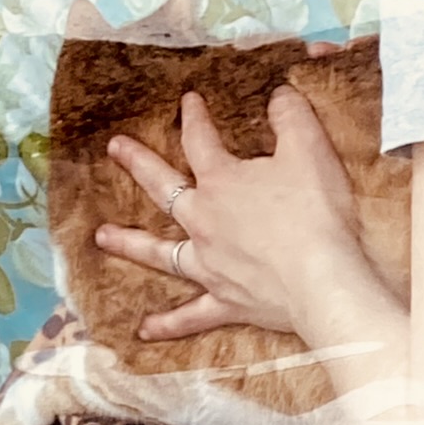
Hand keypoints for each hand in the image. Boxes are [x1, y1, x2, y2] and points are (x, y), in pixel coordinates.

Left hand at [95, 85, 360, 340]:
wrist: (322, 280)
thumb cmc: (315, 214)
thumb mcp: (310, 151)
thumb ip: (291, 117)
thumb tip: (278, 94)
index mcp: (222, 182)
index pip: (201, 141)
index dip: (194, 118)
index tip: (188, 101)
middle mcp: (204, 222)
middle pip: (163, 188)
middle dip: (138, 163)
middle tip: (114, 148)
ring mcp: (210, 264)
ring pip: (160, 252)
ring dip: (129, 243)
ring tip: (101, 237)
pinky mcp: (225, 301)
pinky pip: (190, 315)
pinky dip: (168, 324)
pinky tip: (144, 330)